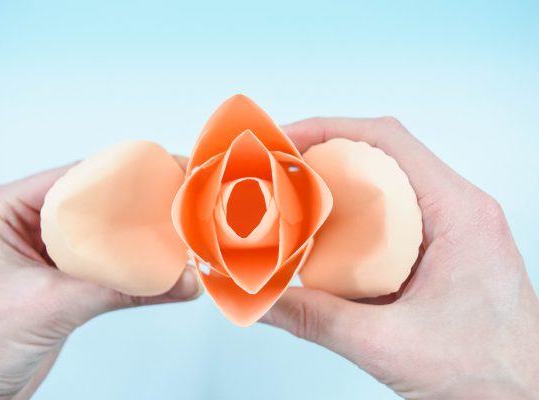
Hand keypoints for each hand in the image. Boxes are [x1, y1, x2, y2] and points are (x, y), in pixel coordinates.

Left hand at [0, 162, 200, 399]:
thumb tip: (174, 278)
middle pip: (95, 205)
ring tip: (179, 240)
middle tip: (180, 206)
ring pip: (104, 236)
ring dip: (140, 243)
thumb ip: (115, 289)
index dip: (123, 177)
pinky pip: (106, 266)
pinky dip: (134, 270)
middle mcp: (26, 225)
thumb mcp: (46, 306)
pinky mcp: (62, 281)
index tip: (163, 174)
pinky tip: (162, 274)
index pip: (75, 180)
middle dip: (138, 209)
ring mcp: (46, 254)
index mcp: (6, 210)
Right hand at [262, 117, 538, 398]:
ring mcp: (452, 231)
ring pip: (387, 185)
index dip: (330, 130)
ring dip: (340, 185)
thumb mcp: (388, 344)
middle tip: (279, 170)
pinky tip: (328, 239)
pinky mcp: (442, 252)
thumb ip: (317, 320)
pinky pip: (392, 216)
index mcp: (458, 214)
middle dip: (326, 154)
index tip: (287, 138)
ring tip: (295, 198)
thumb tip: (264, 299)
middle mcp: (458, 212)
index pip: (388, 142)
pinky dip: (354, 217)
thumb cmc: (491, 375)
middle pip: (383, 157)